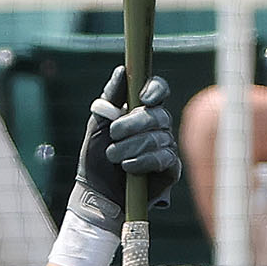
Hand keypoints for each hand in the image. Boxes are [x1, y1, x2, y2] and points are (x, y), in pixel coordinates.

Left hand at [66, 67, 175, 239]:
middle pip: (158, 114)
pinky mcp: (170, 169)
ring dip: (132, 146)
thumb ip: (110, 98)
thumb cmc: (96, 159)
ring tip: (113, 155)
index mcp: (142, 111)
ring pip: (158, 137)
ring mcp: (166, 147)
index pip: (159, 91)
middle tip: (113, 134)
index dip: (155, 90)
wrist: (96, 194)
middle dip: (133, 123)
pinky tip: (128, 167)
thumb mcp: (97, 125)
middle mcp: (158, 127)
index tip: (143, 97)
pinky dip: (143, 161)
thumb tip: (122, 71)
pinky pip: (163, 157)